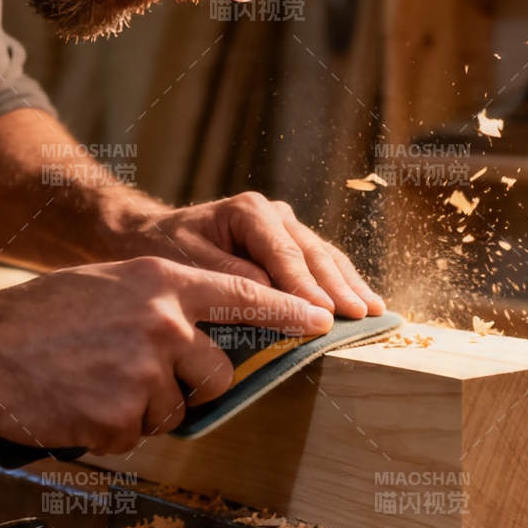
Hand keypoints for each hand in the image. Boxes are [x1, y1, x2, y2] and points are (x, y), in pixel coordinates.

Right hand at [0, 257, 332, 452]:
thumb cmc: (35, 319)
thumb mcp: (108, 286)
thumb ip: (163, 302)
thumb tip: (206, 331)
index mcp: (161, 281)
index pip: (243, 297)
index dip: (287, 312)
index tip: (322, 321)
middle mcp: (163, 322)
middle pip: (218, 373)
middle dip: (191, 385)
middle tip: (133, 373)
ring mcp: (145, 370)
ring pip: (178, 408)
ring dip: (144, 407)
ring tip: (93, 383)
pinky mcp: (123, 415)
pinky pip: (140, 433)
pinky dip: (112, 428)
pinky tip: (77, 403)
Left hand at [117, 192, 385, 318]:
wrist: (154, 234)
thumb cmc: (165, 248)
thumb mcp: (187, 262)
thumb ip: (230, 276)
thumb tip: (272, 295)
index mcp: (248, 211)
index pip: (285, 254)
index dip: (307, 286)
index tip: (325, 314)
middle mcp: (274, 214)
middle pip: (313, 254)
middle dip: (338, 287)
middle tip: (360, 316)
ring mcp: (286, 226)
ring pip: (325, 256)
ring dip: (350, 285)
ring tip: (373, 311)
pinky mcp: (291, 244)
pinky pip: (322, 264)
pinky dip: (342, 284)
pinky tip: (363, 302)